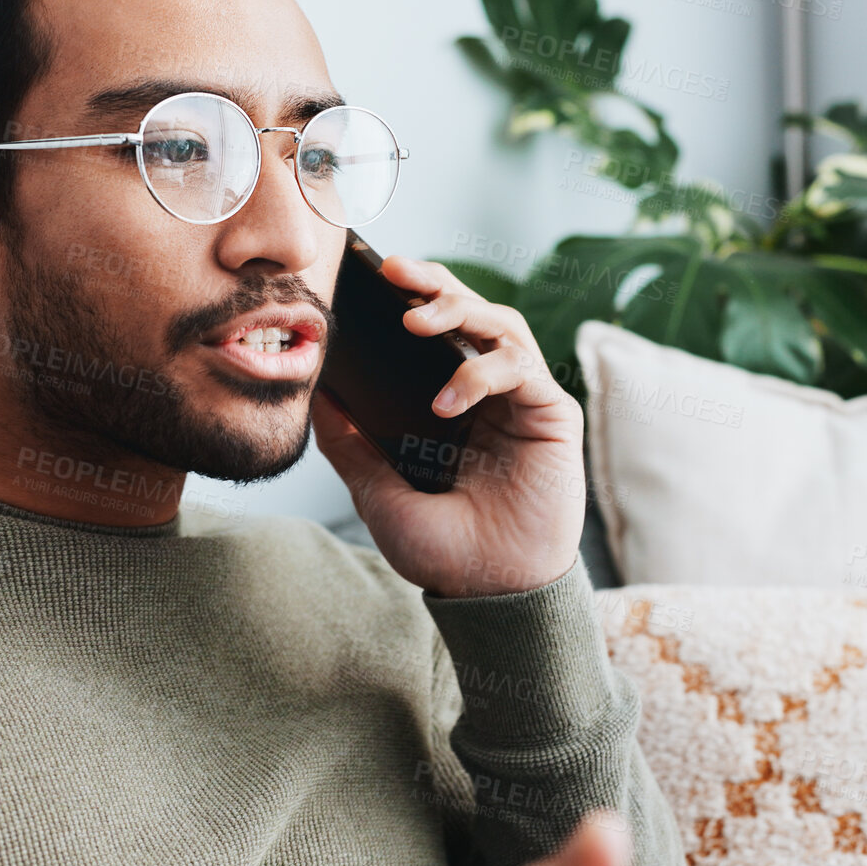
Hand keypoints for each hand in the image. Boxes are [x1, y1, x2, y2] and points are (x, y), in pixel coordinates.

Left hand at [311, 255, 585, 597]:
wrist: (490, 593)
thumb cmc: (444, 550)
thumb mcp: (377, 491)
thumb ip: (349, 443)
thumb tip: (314, 394)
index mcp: (452, 403)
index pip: (437, 331)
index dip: (412, 296)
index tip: (372, 275)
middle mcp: (490, 394)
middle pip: (471, 313)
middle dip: (435, 285)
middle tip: (396, 273)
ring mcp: (524, 401)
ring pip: (501, 325)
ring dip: (459, 312)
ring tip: (416, 321)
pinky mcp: (552, 415)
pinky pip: (522, 368)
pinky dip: (482, 373)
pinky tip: (448, 400)